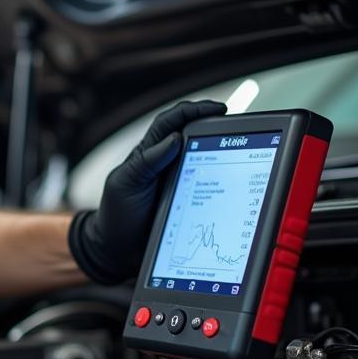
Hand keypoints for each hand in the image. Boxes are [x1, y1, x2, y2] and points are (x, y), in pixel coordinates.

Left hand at [68, 99, 225, 283]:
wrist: (116, 249)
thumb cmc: (117, 212)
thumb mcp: (126, 183)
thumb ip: (146, 161)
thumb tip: (175, 138)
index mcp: (149, 154)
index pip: (171, 123)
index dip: (193, 111)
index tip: (217, 109)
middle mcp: (167, 165)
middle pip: (195, 138)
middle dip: (216, 129)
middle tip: (238, 130)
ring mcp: (179, 183)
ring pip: (206, 163)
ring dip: (223, 156)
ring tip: (241, 153)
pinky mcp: (189, 203)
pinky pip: (210, 191)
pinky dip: (224, 186)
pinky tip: (236, 186)